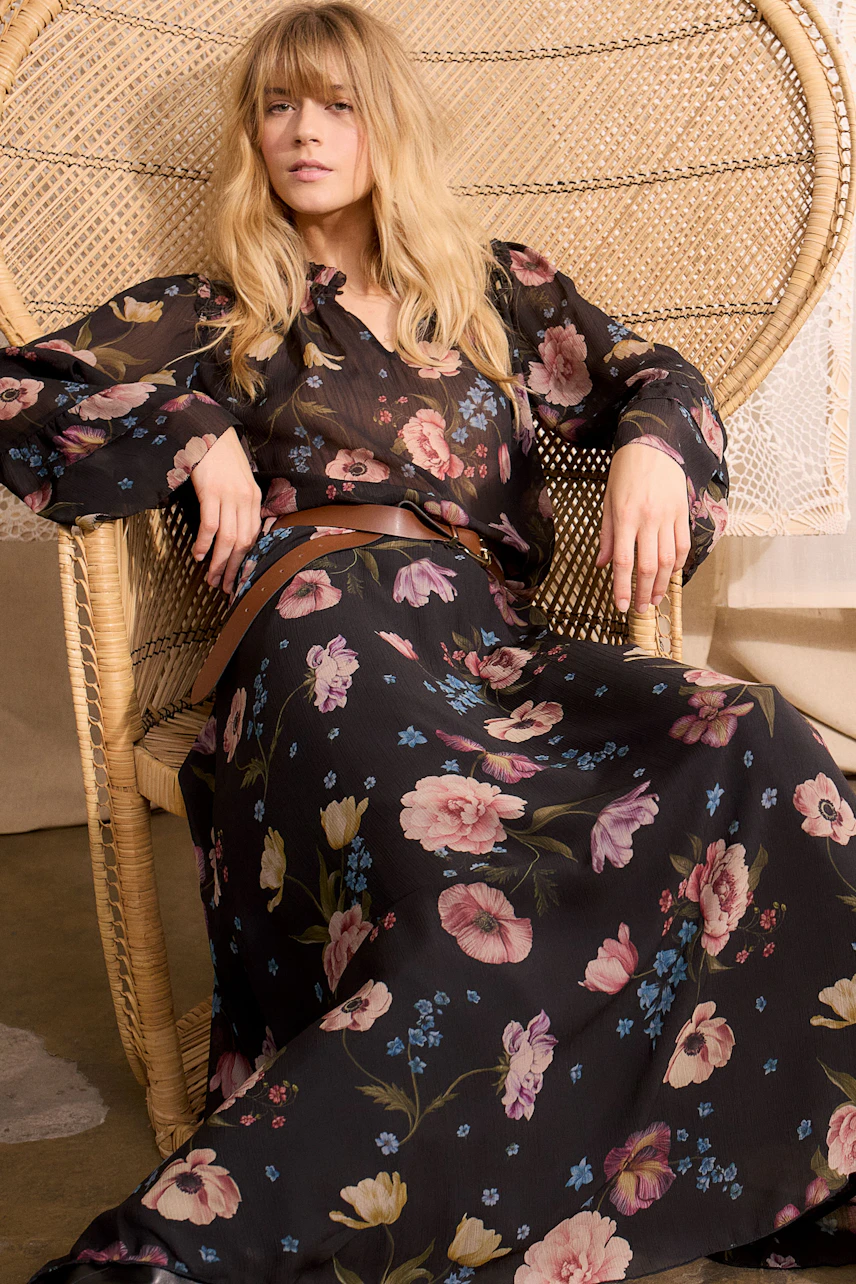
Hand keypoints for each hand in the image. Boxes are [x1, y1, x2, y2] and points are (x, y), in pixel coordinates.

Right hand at [190, 426, 261, 593]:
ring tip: (212, 578)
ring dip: (219, 562)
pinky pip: (210, 525)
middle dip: (234, 569)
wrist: (207, 431)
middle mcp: (245, 499)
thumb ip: (239, 505)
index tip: (239, 578)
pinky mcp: (212, 491)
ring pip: (228, 538)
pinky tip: (199, 555)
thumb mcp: (237, 482)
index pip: (254, 537)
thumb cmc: (219, 458)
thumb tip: (235, 534)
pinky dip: (205, 544)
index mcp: (254, 499)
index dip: (246, 561)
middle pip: (243, 542)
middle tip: (225, 587)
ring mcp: (229, 495)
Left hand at [595, 441, 690, 613]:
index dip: (622, 587)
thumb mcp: (608, 502)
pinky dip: (678, 564)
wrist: (653, 442)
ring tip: (655, 599)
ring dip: (663, 584)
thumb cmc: (625, 471)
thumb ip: (606, 535)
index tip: (620, 606)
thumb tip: (602, 565)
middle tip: (641, 609)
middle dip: (644, 592)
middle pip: (649, 566)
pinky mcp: (682, 512)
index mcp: (625, 516)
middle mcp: (648, 519)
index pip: (623, 561)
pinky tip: (671, 575)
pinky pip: (683, 545)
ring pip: (669, 560)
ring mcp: (668, 516)